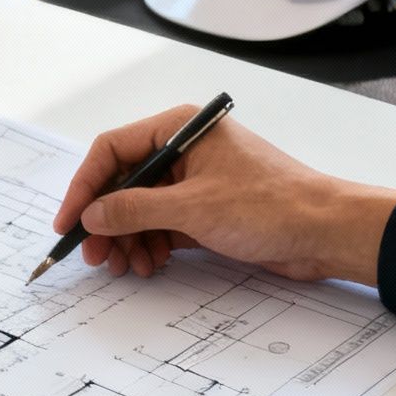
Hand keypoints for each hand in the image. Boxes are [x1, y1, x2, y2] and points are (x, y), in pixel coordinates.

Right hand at [53, 106, 395, 283]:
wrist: (326, 231)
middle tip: (95, 255)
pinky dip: (152, 243)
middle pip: (125, 182)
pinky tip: (148, 264)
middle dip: (107, 221)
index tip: (69, 222)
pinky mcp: (209, 208)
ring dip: (129, 238)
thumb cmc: (271, 205)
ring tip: (125, 267)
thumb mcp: (192, 208)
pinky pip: (165, 223)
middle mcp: (186, 149)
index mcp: (180, 128)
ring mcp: (197, 179)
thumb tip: (93, 214)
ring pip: (143, 207)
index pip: (113, 150)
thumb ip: (134, 209)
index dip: (85, 187)